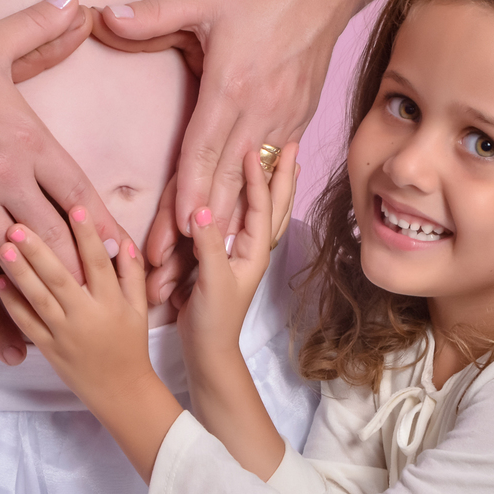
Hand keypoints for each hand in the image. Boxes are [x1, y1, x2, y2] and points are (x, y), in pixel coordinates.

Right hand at [0, 0, 123, 310]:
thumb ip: (41, 30)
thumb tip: (75, 1)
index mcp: (31, 140)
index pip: (78, 191)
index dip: (102, 224)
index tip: (120, 250)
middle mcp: (9, 174)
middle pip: (56, 231)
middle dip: (78, 263)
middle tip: (97, 291)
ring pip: (15, 248)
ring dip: (36, 276)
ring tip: (54, 302)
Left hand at [0, 208, 149, 412]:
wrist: (120, 392)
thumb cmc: (131, 346)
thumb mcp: (139, 309)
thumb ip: (132, 274)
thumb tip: (123, 242)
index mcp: (111, 303)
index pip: (97, 263)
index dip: (87, 235)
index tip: (75, 207)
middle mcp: (86, 316)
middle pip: (60, 277)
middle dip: (39, 249)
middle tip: (19, 224)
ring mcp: (64, 333)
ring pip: (38, 298)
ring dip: (19, 271)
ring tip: (3, 245)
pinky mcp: (48, 348)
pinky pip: (26, 323)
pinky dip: (12, 303)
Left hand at [97, 0, 348, 269]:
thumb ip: (150, 14)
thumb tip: (103, 19)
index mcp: (230, 88)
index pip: (202, 154)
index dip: (188, 197)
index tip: (175, 235)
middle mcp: (259, 113)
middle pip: (225, 185)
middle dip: (199, 233)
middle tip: (172, 273)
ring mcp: (283, 121)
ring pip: (251, 188)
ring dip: (228, 230)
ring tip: (205, 270)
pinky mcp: (298, 122)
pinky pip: (273, 173)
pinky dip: (256, 207)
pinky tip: (243, 237)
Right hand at [176, 143, 299, 361]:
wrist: (208, 350)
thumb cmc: (213, 320)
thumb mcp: (211, 281)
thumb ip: (208, 245)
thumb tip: (202, 209)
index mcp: (254, 252)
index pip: (259, 206)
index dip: (256, 176)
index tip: (252, 148)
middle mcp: (252, 249)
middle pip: (273, 205)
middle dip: (282, 175)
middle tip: (292, 143)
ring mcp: (241, 253)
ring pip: (263, 212)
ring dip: (272, 185)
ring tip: (283, 162)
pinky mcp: (225, 258)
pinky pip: (242, 223)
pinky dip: (250, 203)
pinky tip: (249, 196)